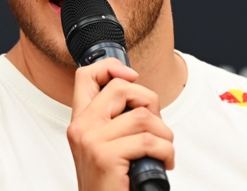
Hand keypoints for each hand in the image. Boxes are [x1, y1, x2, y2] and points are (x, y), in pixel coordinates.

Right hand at [67, 58, 173, 190]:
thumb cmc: (112, 185)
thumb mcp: (107, 147)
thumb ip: (115, 122)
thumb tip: (142, 96)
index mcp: (80, 122)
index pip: (85, 76)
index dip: (110, 67)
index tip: (132, 78)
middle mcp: (81, 128)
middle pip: (120, 88)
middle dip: (150, 102)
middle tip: (156, 126)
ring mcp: (91, 141)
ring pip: (143, 117)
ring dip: (165, 136)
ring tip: (163, 152)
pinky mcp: (105, 156)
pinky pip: (149, 141)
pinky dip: (166, 153)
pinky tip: (164, 164)